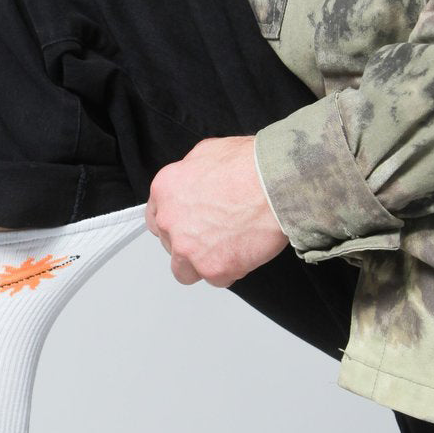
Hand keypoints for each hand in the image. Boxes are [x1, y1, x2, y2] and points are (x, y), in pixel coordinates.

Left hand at [144, 136, 288, 286]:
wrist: (277, 182)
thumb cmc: (251, 165)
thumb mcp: (209, 152)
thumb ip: (192, 173)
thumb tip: (195, 183)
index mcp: (165, 191)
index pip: (156, 220)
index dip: (175, 226)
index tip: (188, 228)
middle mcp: (170, 221)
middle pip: (171, 246)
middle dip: (191, 244)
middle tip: (218, 234)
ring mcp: (188, 248)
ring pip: (185, 271)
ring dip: (203, 264)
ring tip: (228, 250)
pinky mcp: (212, 268)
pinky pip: (216, 280)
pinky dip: (231, 270)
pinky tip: (245, 252)